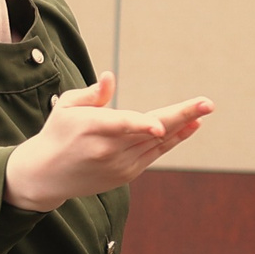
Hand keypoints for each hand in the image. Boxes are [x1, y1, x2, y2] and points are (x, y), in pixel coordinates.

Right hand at [3, 73, 211, 210]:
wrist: (46, 175)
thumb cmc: (58, 133)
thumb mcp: (66, 107)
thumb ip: (92, 94)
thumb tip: (110, 78)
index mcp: (90, 129)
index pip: (121, 126)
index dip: (142, 126)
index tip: (160, 127)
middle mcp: (108, 149)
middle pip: (150, 132)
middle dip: (181, 116)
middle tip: (207, 104)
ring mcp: (120, 165)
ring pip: (158, 143)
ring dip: (183, 126)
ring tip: (204, 110)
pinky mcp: (127, 175)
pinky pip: (156, 154)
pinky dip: (174, 140)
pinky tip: (190, 126)